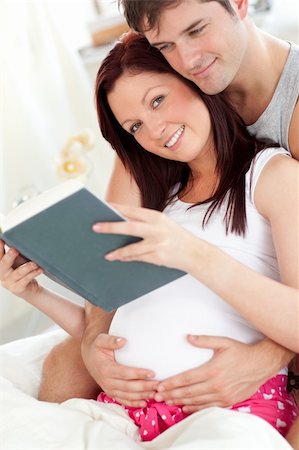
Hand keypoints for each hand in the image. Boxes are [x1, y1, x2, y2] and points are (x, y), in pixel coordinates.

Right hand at [0, 240, 41, 298]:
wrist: (30, 289)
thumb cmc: (24, 272)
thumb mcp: (19, 261)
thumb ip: (17, 253)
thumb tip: (24, 239)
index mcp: (1, 265)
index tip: (1, 239)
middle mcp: (2, 274)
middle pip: (4, 264)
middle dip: (9, 256)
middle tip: (14, 249)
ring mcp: (9, 283)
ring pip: (18, 273)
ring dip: (27, 267)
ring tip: (35, 263)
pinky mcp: (17, 288)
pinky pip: (26, 280)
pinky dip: (33, 273)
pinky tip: (39, 269)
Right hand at [81, 332, 158, 406]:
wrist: (89, 358)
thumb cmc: (97, 347)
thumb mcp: (101, 340)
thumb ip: (111, 341)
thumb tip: (123, 341)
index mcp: (106, 369)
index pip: (125, 373)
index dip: (138, 374)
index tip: (152, 372)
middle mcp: (107, 382)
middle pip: (129, 387)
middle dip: (145, 387)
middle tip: (159, 385)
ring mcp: (109, 389)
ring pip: (128, 396)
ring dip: (142, 396)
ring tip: (156, 393)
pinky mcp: (112, 393)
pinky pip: (123, 401)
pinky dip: (134, 403)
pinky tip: (145, 403)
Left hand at [93, 204, 199, 272]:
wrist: (195, 253)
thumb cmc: (176, 237)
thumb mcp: (163, 224)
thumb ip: (145, 223)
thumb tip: (120, 223)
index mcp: (157, 217)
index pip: (132, 211)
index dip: (116, 208)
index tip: (102, 206)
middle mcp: (157, 229)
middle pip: (129, 227)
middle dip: (110, 227)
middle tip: (95, 227)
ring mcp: (158, 244)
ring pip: (131, 248)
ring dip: (118, 252)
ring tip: (107, 254)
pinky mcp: (158, 257)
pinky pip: (138, 258)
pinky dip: (128, 259)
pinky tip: (120, 259)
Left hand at [154, 335, 291, 412]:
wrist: (261, 364)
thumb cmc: (240, 352)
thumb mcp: (223, 342)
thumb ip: (204, 340)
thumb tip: (188, 337)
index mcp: (212, 370)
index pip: (186, 378)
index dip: (172, 383)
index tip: (160, 385)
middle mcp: (216, 385)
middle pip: (188, 392)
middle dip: (171, 394)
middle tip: (157, 396)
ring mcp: (222, 395)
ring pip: (196, 401)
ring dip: (180, 401)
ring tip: (167, 401)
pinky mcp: (228, 401)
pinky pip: (207, 406)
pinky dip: (195, 408)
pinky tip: (185, 406)